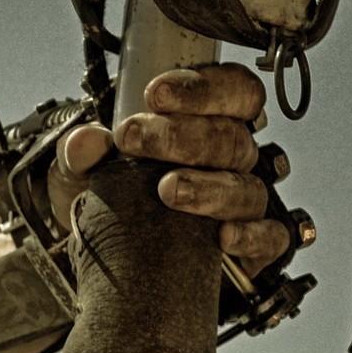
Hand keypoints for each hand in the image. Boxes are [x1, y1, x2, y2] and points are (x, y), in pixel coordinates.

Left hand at [48, 63, 290, 275]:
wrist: (111, 263)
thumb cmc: (112, 204)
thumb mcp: (83, 174)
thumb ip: (82, 153)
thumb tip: (83, 141)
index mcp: (209, 125)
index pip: (232, 91)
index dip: (203, 88)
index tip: (156, 94)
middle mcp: (233, 160)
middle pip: (232, 137)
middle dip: (182, 135)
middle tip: (134, 139)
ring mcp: (244, 203)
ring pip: (246, 188)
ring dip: (208, 187)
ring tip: (167, 190)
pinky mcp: (253, 248)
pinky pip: (269, 238)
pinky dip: (250, 236)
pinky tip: (222, 237)